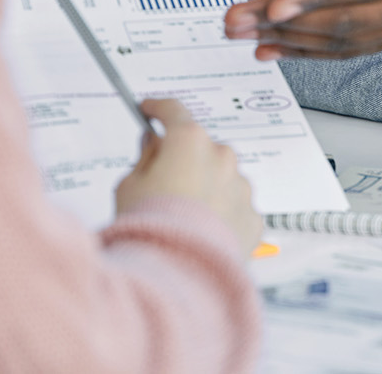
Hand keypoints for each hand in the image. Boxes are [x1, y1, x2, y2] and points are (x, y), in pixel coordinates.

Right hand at [115, 99, 263, 254]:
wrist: (175, 272)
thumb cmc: (148, 227)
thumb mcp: (129, 185)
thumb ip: (145, 158)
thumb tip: (154, 147)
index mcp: (190, 142)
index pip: (173, 111)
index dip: (157, 109)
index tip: (150, 110)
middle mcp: (222, 157)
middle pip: (201, 149)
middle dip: (184, 160)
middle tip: (163, 183)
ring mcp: (241, 187)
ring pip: (222, 179)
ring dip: (206, 189)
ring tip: (182, 218)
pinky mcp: (253, 217)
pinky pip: (234, 208)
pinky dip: (221, 216)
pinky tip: (201, 233)